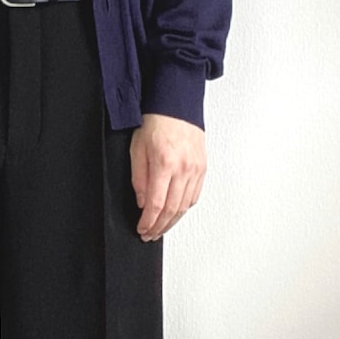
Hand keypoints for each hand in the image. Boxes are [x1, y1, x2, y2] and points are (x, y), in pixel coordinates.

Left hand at [129, 113, 205, 240]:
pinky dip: (184, 208)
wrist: (176, 104)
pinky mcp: (202, 167)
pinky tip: (175, 213)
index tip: (142, 229)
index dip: (148, 222)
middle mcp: (184, 168)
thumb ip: (139, 178)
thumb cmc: (155, 121)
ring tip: (161, 228)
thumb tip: (142, 202)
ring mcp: (196, 169)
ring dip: (172, 221)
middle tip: (149, 234)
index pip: (156, 204)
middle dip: (159, 226)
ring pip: (185, 206)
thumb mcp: (137, 148)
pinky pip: (195, 195)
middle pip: (172, 209)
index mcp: (165, 163)